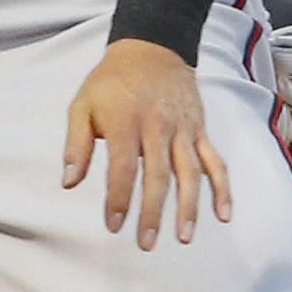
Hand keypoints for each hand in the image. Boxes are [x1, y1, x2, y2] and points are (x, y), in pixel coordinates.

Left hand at [63, 38, 231, 250]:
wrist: (151, 48)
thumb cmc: (110, 82)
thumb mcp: (81, 105)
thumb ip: (75, 145)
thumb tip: (68, 183)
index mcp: (125, 122)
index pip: (123, 168)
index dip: (119, 199)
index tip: (114, 225)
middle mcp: (157, 127)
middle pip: (158, 176)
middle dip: (153, 213)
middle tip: (145, 242)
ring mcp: (183, 129)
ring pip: (190, 173)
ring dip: (189, 207)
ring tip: (184, 237)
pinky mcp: (200, 130)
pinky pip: (215, 162)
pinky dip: (222, 188)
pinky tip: (222, 215)